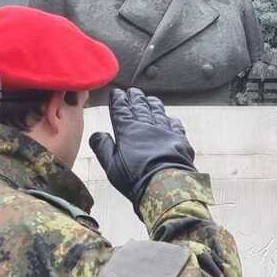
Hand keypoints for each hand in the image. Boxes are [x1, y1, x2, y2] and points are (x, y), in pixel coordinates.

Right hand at [89, 88, 194, 208]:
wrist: (166, 185)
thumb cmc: (136, 178)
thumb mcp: (111, 165)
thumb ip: (103, 147)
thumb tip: (97, 134)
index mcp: (128, 130)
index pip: (121, 110)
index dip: (118, 100)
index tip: (116, 93)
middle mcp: (146, 126)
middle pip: (139, 106)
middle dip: (135, 97)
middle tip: (132, 91)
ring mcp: (164, 131)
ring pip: (157, 112)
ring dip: (152, 104)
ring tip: (150, 99)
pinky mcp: (179, 139)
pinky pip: (175, 124)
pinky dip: (171, 120)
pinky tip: (170, 119)